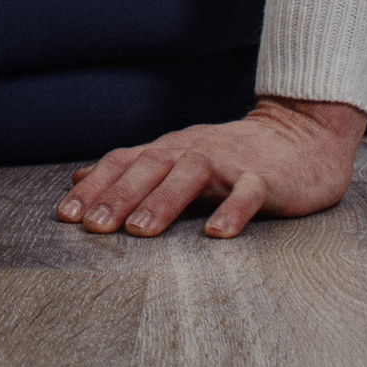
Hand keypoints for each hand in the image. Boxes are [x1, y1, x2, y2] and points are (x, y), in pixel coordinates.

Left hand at [57, 95, 366, 238]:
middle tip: (95, 227)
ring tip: (141, 231)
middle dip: (120, 197)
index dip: (95, 188)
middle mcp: (192, 151)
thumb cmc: (230, 153)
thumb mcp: (173, 155)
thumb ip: (129, 168)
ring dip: (164, 202)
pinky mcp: (265, 178)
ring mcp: (229, 163)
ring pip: (191, 176)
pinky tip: (217, 234)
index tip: (67, 216)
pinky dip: (231, 211)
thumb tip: (79, 179)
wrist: (299, 132)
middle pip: (150, 168)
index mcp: (168, 150)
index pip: (124, 163)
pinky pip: (246, 193)